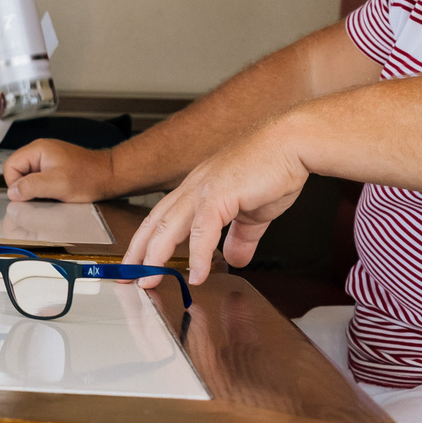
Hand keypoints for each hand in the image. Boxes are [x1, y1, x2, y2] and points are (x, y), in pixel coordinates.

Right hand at [4, 139, 117, 202]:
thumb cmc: (89, 177)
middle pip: (17, 172)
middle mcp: (40, 151)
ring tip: (53, 193)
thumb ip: (31, 186)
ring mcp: (47, 159)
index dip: (15, 184)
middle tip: (43, 195)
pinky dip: (44, 190)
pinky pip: (39, 181)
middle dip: (26, 188)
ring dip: (36, 190)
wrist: (110, 176)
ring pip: (28, 178)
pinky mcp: (54, 168)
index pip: (10, 166)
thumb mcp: (57, 184)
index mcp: (37, 149)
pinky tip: (57, 193)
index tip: (28, 195)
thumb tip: (12, 192)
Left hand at [122, 122, 310, 284]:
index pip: (161, 217)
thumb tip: (234, 259)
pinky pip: (203, 229)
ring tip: (149, 280)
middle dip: (138, 252)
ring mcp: (204, 188)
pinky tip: (197, 274)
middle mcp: (194, 186)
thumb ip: (241, 237)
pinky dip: (198, 255)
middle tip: (128, 276)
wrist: (294, 142)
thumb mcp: (254, 213)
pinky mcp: (221, 193)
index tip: (137, 262)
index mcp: (197, 188)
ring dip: (156, 256)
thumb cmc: (275, 167)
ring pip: (169, 226)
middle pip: (155, 222)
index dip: (146, 240)